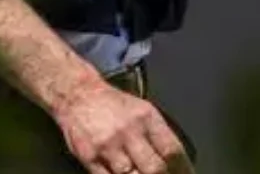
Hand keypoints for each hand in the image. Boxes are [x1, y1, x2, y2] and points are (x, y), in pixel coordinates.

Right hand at [51, 77, 193, 173]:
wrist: (77, 94)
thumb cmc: (111, 103)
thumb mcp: (141, 109)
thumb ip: (158, 134)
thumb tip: (175, 161)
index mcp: (146, 117)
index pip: (172, 150)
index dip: (182, 169)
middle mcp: (129, 131)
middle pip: (154, 168)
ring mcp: (108, 145)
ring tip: (140, 173)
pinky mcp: (90, 157)